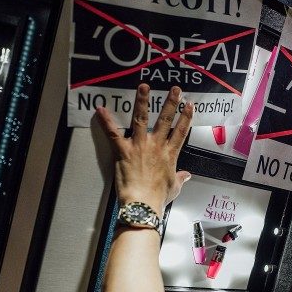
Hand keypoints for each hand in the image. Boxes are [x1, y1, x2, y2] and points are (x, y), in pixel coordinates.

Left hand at [96, 84, 192, 214]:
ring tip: (144, 87)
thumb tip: (187, 176)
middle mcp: (157, 146)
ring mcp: (140, 147)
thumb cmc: (158, 198)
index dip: (186, 117)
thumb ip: (180, 178)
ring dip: (143, 102)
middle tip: (175, 89)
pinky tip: (101, 109)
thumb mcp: (174, 187)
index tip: (190, 105)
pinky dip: (106, 121)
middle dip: (171, 103)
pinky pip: (113, 134)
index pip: (181, 132)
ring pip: (141, 119)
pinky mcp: (124, 151)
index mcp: (170, 155)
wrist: (144, 204)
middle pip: (165, 120)